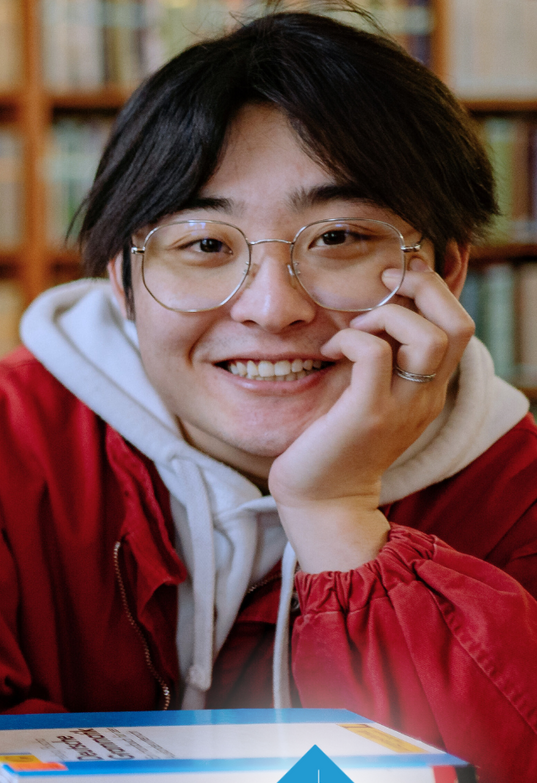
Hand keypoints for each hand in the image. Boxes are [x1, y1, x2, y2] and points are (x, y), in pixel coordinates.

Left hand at [269, 256, 471, 570]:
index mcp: (429, 389)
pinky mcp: (368, 415)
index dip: (436, 292)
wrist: (322, 501)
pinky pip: (375, 355)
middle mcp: (426, 396)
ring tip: (355, 328)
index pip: (459, 327)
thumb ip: (379, 364)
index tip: (397, 281)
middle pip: (458, 325)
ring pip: (429, 337)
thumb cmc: (333, 444)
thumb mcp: (367, 396)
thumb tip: (368, 318)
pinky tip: (332, 349)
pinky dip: (354, 339)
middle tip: (385, 282)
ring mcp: (402, 407)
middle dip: (425, 288)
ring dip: (389, 316)